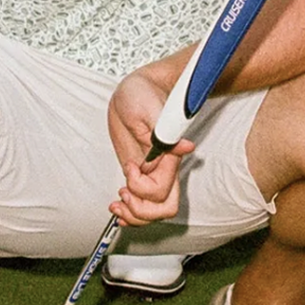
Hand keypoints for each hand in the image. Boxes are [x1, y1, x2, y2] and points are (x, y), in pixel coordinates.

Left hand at [106, 69, 194, 225]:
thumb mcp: (149, 109)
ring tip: (118, 204)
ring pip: (153, 210)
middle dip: (142, 210)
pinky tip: (118, 207)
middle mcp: (162, 167)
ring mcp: (151, 171)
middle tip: (124, 195)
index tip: (131, 167)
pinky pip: (140, 201)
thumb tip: (185, 147)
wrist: (134, 90)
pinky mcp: (139, 171)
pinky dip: (130, 212)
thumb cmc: (142, 94)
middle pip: (164, 207)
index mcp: (167, 153)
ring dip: (135, 215)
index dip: (144, 186)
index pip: (163, 187)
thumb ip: (163, 132)